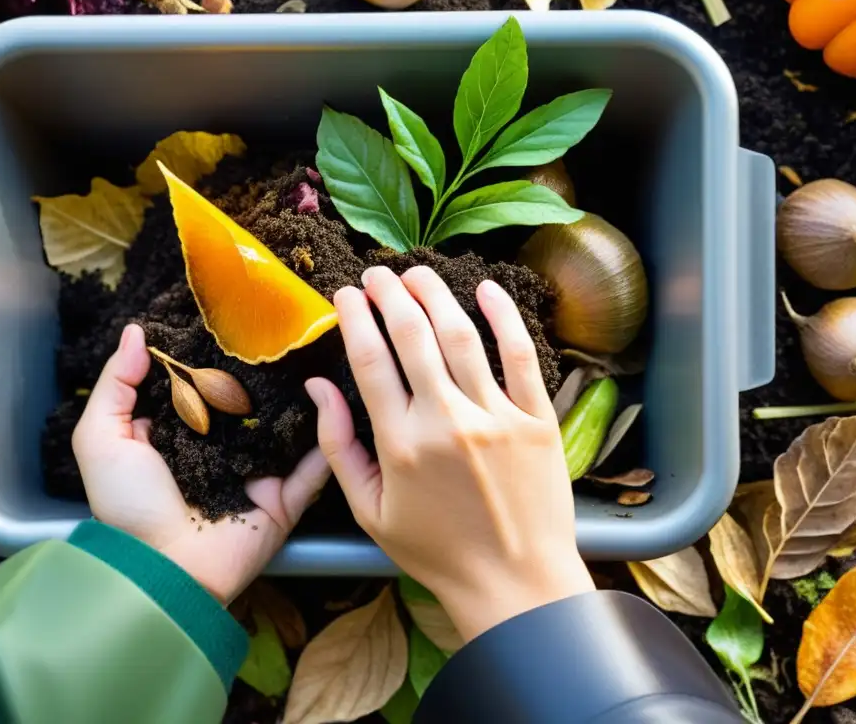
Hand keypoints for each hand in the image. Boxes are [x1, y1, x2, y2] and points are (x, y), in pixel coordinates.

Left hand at [73, 324, 329, 604]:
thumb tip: (136, 331)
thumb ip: (116, 384)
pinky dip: (330, 436)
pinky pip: (314, 466)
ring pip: (289, 427)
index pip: (203, 383)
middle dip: (267, 367)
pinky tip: (340, 399)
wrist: (163, 568)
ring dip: (306, 396)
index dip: (215, 351)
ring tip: (324, 352)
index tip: (236, 311)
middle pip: (251, 400)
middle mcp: (222, 447)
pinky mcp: (284, 497)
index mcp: (180, 432)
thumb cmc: (128, 505)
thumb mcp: (102, 438)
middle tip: (289, 325)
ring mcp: (256, 472)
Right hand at [306, 266, 593, 641]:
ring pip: (461, 335)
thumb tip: (318, 387)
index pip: (369, 359)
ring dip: (435, 294)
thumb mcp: (370, 510)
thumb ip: (338, 446)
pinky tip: (487, 289)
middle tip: (377, 275)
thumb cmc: (436, 550)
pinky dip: (504, 316)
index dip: (355, 317)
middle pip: (412, 334)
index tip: (347, 294)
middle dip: (389, 293)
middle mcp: (446, 421)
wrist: (515, 582)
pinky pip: (521, 355)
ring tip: (417, 273)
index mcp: (400, 443)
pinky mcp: (537, 419)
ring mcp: (496, 417)